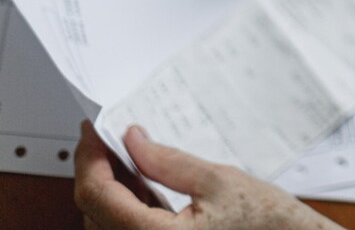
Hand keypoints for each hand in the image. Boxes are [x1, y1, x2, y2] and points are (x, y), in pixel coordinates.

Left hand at [73, 123, 339, 229]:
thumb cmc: (265, 222)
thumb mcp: (219, 181)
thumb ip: (168, 161)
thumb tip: (132, 141)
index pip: (99, 196)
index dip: (89, 159)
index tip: (92, 133)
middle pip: (94, 211)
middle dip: (96, 171)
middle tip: (105, 138)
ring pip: (104, 223)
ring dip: (107, 189)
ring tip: (123, 156)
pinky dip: (123, 206)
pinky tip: (136, 182)